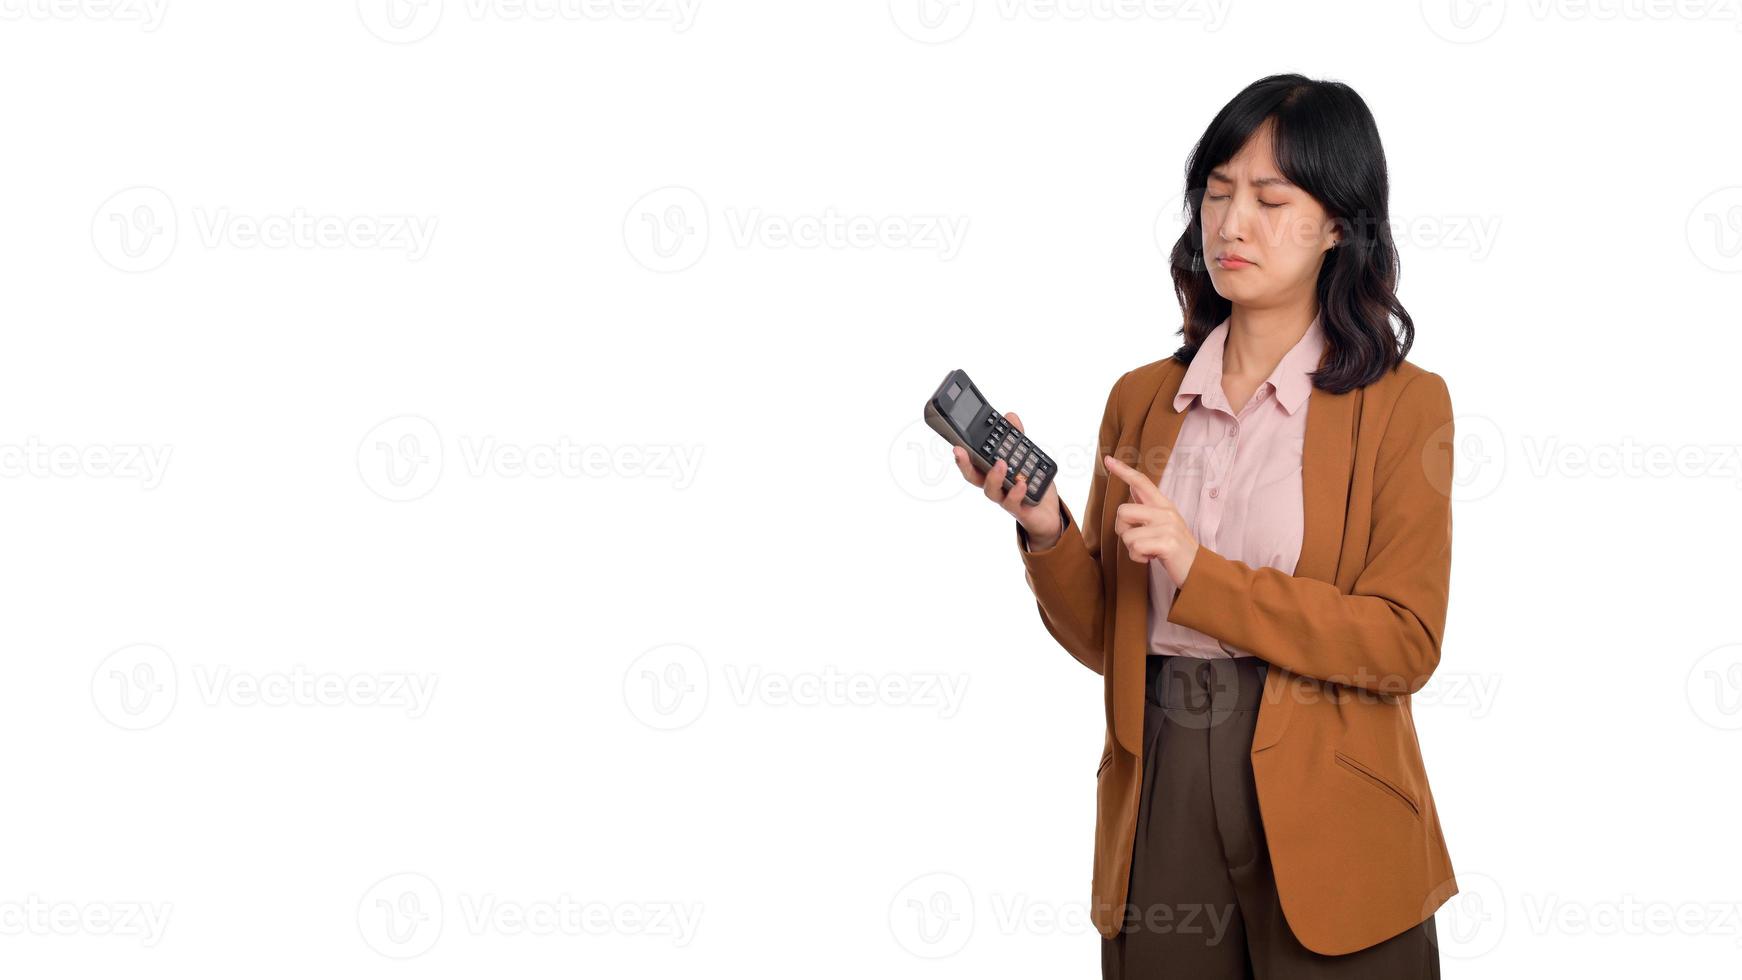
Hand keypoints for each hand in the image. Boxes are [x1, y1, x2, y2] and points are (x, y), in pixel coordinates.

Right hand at [951, 411, 1061, 549]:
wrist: (1048, 513)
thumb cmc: (1033, 485)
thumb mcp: (1027, 457)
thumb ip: (1018, 438)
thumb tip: (1009, 416)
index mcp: (993, 473)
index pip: (973, 463)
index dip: (962, 455)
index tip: (955, 443)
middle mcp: (995, 486)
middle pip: (973, 477)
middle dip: (964, 464)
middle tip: (960, 451)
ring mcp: (1004, 498)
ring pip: (990, 491)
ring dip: (993, 476)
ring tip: (1001, 463)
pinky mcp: (1018, 509)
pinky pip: (1012, 502)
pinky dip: (1016, 492)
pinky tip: (1022, 483)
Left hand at [1103, 455, 1198, 586]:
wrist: (1198, 569)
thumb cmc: (1174, 549)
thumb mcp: (1163, 523)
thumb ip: (1148, 507)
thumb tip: (1132, 487)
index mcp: (1163, 505)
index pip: (1141, 482)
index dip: (1123, 470)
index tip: (1107, 459)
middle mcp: (1166, 511)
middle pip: (1123, 511)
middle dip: (1122, 530)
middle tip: (1137, 541)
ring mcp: (1168, 526)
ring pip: (1127, 535)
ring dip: (1132, 548)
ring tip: (1148, 551)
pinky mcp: (1168, 543)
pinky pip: (1136, 548)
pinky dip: (1138, 558)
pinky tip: (1151, 558)